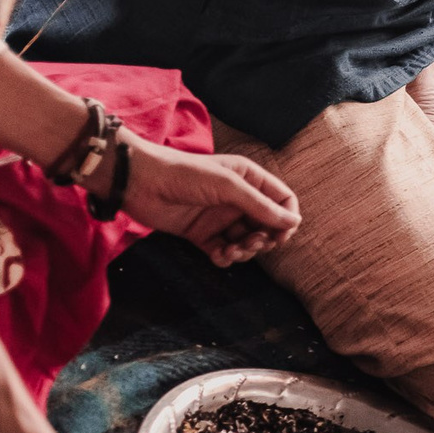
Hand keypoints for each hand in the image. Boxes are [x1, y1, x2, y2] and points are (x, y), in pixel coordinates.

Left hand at [117, 140, 300, 265]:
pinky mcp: (202, 234)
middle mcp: (238, 199)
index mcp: (249, 179)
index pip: (282, 200)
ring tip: (232, 251)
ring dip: (245, 251)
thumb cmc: (184, 174)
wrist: (140, 183)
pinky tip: (218, 255)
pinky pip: (224, 252)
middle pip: (267, 225)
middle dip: (264, 239)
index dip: (286, 218)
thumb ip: (260, 205)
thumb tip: (293, 222)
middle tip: (253, 243)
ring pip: (247, 242)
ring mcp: (220, 218)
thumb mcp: (227, 186)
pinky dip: (225, 258)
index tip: (281, 235)